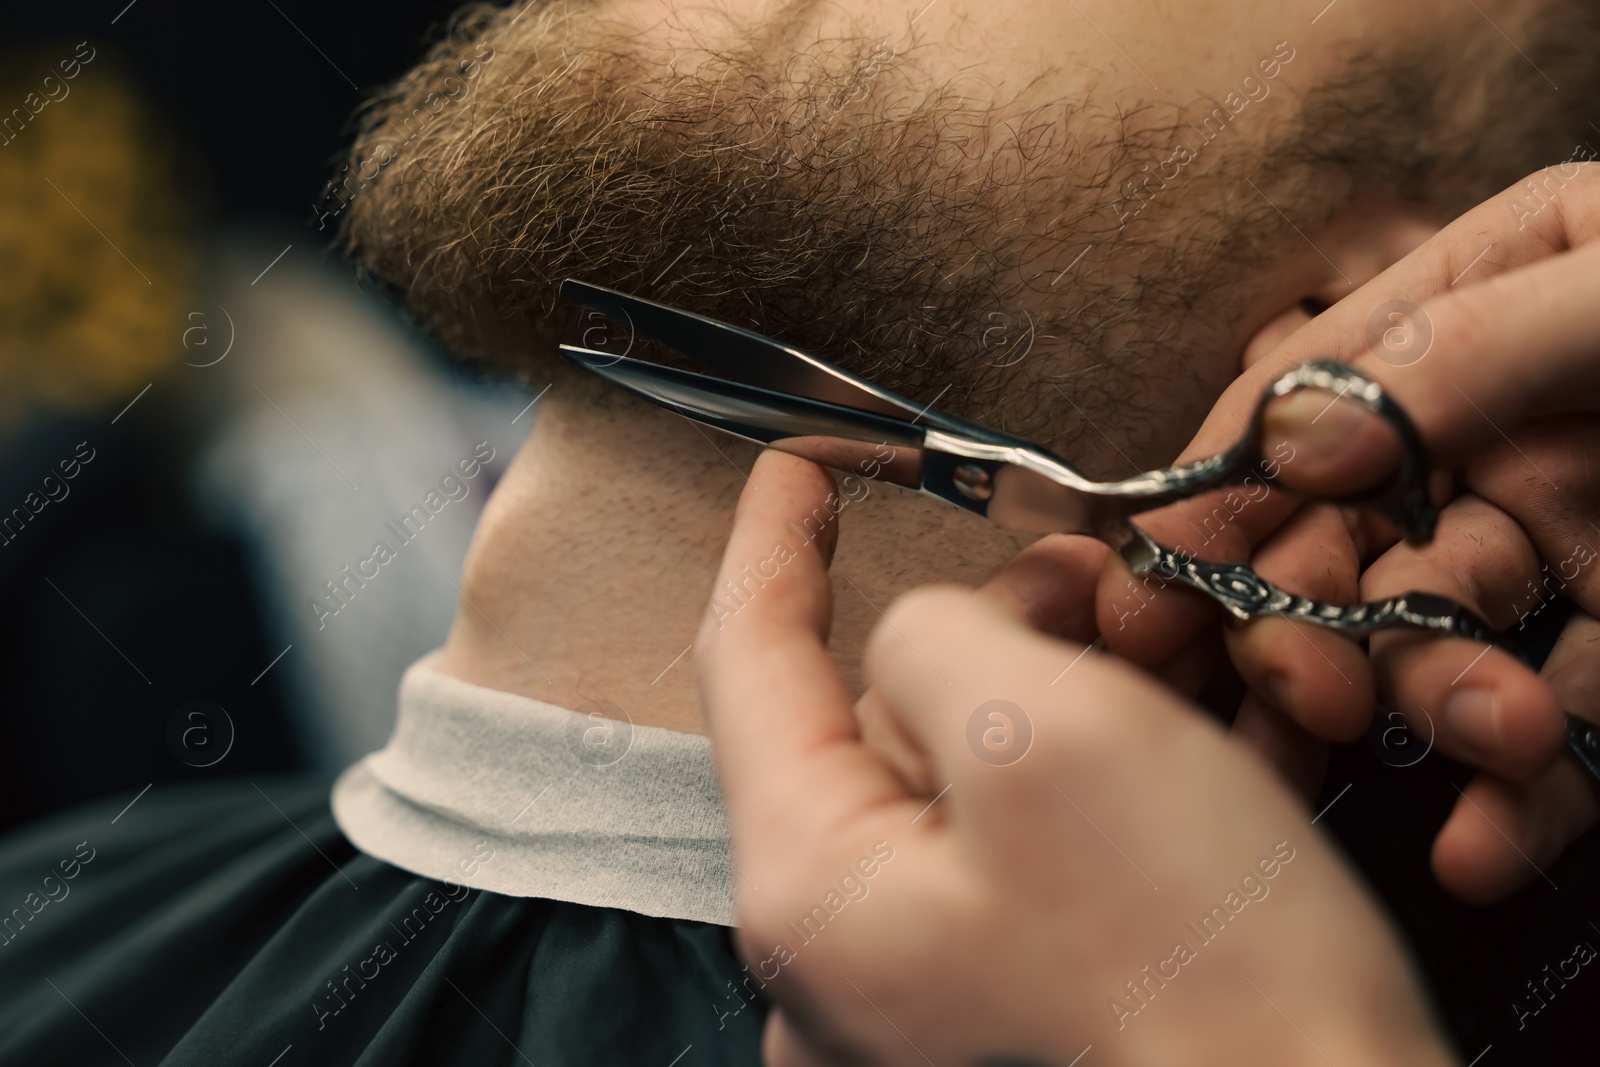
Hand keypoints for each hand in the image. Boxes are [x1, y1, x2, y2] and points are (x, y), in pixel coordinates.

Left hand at [696, 449, 1454, 1066]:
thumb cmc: (1210, 989)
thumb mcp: (1054, 739)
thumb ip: (940, 639)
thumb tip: (920, 637)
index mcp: (813, 889)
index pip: (751, 666)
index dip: (772, 545)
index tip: (797, 466)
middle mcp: (842, 956)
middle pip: (881, 724)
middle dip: (988, 630)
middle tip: (1093, 579)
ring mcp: (922, 990)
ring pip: (967, 783)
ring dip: (1061, 700)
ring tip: (1166, 660)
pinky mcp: (1006, 1004)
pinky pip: (1024, 854)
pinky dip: (1092, 781)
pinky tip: (1187, 745)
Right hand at [1099, 162, 1599, 901]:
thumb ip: (1468, 345)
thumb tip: (1293, 436)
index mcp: (1487, 297)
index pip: (1312, 386)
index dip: (1221, 476)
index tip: (1148, 562)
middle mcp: (1507, 424)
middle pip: (1350, 529)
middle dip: (1295, 614)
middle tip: (1270, 692)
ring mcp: (1573, 539)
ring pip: (1443, 636)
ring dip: (1420, 704)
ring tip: (1451, 749)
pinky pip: (1560, 722)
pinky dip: (1516, 794)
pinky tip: (1478, 847)